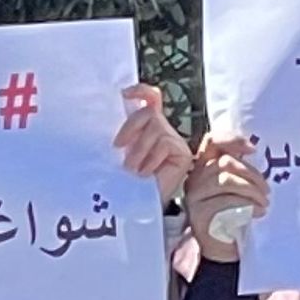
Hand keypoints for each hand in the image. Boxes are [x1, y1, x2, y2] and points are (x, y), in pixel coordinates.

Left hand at [115, 85, 192, 206]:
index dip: (141, 91)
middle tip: (118, 149)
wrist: (138, 209)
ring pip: (155, 126)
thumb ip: (124, 134)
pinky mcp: (182, 154)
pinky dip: (151, 158)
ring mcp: (174, 142)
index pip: (151, 99)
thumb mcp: (120, 153)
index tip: (124, 94)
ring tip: (133, 170)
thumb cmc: (126, 184)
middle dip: (130, 126)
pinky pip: (164, 143)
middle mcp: (163, 132)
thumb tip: (116, 112)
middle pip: (149, 111)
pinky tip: (146, 174)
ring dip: (139, 149)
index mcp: (147, 129)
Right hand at [186, 133, 269, 263]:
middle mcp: (195, 179)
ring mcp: (195, 198)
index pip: (213, 142)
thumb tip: (255, 153)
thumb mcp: (237, 189)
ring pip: (226, 180)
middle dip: (253, 175)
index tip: (253, 149)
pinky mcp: (200, 215)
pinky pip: (226, 201)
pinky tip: (257, 213)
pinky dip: (246, 205)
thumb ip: (239, 170)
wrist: (225, 253)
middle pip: (226, 162)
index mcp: (204, 167)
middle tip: (267, 192)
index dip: (233, 140)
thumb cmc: (234, 218)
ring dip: (252, 191)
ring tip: (264, 204)